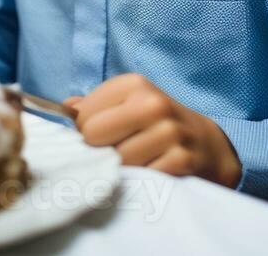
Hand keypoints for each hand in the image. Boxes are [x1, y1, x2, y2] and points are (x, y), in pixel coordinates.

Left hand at [66, 74, 241, 186]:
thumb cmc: (154, 122)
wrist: (206, 144)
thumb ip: (91, 106)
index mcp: (134, 84)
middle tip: (112, 152)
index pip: (82, 116)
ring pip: (115, 161)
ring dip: (118, 169)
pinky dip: (139, 182)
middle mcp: (152, 104)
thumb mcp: (126, 103)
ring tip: (133, 162)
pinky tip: (149, 172)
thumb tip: (61, 111)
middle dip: (98, 150)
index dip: (83, 133)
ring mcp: (169, 132)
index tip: (98, 138)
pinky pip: (139, 179)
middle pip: (93, 136)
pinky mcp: (181, 160)